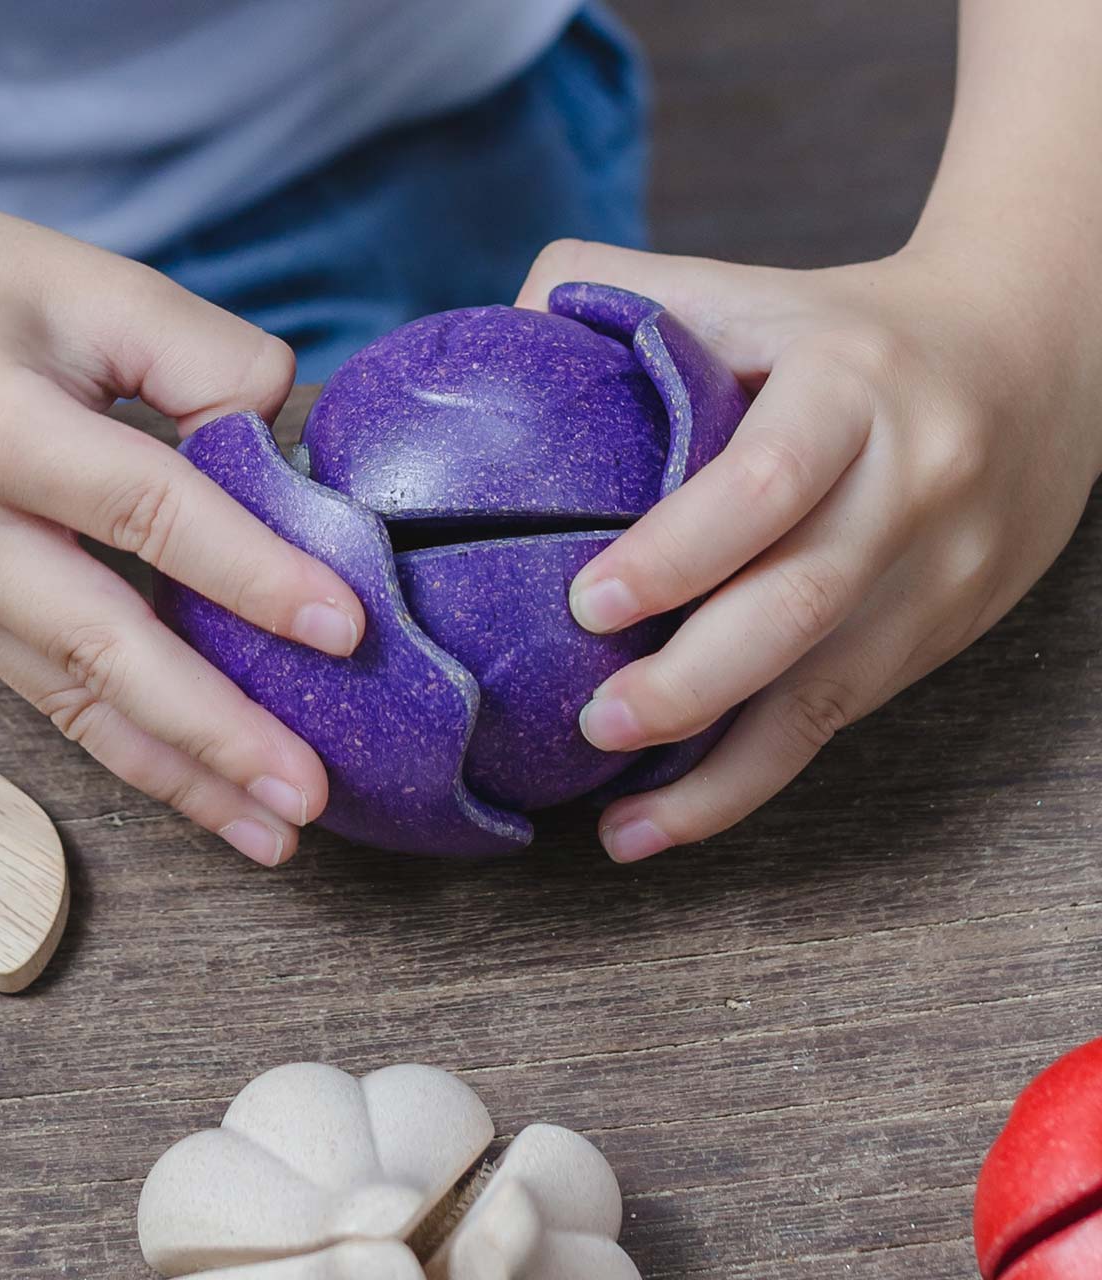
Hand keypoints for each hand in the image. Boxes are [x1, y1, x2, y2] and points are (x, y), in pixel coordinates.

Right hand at [0, 145, 365, 866]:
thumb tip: (289, 463)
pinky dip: (134, 748)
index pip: (150, 513)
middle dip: (217, 733)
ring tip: (271, 835)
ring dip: (180, 776)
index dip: (254, 574)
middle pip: (106, 649)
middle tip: (310, 796)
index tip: (347, 628)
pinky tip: (201, 788)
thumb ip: (208, 363)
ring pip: (76, 703)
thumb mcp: (90, 286)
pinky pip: (52, 697)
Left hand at [519, 237, 1101, 860]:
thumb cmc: (850, 333)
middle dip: (692, 682)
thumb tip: (503, 338)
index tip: (590, 603)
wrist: (1035, 363)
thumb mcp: (755, 293)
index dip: (679, 549)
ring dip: (717, 772)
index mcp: (850, 389)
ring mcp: (933, 574)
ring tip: (620, 822)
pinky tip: (671, 818)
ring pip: (827, 692)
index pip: (768, 480)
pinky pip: (838, 720)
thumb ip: (625, 296)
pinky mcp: (936, 635)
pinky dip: (749, 780)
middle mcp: (907, 486)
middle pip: (800, 603)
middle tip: (592, 723)